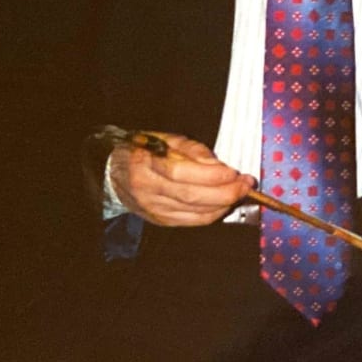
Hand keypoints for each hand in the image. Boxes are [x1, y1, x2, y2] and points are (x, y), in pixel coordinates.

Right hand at [108, 132, 254, 226]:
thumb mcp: (167, 139)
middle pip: (191, 196)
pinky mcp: (160, 219)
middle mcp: (147, 189)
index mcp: (146, 163)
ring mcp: (152, 207)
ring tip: (239, 192)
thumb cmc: (146, 150)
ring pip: (193, 212)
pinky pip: (190, 221)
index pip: (182, 173)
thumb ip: (193, 150)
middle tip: (245, 185)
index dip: (211, 175)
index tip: (234, 172)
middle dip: (225, 192)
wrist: (116, 172)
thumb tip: (219, 165)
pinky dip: (211, 215)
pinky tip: (223, 205)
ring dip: (223, 204)